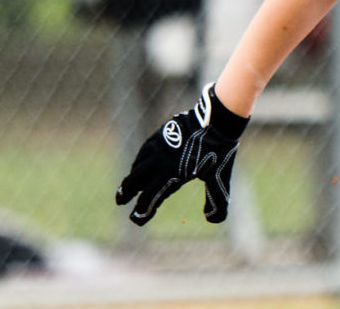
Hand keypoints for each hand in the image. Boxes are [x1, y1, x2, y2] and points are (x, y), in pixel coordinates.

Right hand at [115, 83, 249, 225]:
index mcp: (170, 174)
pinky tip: (142, 161)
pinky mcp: (161, 133)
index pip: (150, 198)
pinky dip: (141, 159)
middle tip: (120, 201)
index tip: (136, 219)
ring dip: (133, 175)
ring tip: (130, 184)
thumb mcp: (219, 177)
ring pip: (138, 164)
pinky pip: (146, 149)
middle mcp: (159, 160)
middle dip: (127, 192)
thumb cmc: (219, 149)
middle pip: (135, 180)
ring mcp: (159, 145)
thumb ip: (216, 199)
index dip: (142, 211)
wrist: (218, 118)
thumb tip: (214, 220)